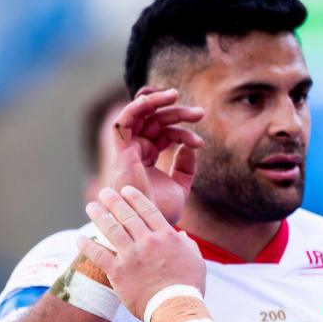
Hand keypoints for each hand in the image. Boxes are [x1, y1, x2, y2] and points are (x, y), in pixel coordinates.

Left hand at [78, 186, 205, 319]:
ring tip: (91, 207)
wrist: (176, 307)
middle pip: (127, 216)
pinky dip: (88, 246)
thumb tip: (182, 236)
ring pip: (112, 230)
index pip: (148, 210)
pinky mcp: (118, 272)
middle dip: (114, 201)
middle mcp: (148, 242)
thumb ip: (188, 245)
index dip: (135, 198)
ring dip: (99, 216)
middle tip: (105, 192)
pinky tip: (80, 238)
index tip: (126, 190)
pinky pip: (99, 255)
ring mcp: (131, 256)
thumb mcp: (196, 261)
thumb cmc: (189, 286)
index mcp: (167, 237)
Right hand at [108, 87, 204, 225]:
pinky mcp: (122, 152)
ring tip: (176, 96)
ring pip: (141, 116)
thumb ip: (185, 166)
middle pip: (155, 121)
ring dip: (158, 103)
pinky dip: (135, 108)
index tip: (200, 143)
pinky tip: (151, 100)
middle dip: (177, 113)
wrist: (151, 226)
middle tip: (200, 114)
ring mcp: (128, 150)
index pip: (165, 133)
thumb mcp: (181, 186)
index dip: (183, 132)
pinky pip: (124, 122)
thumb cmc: (162, 211)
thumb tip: (190, 146)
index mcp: (147, 157)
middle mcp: (136, 150)